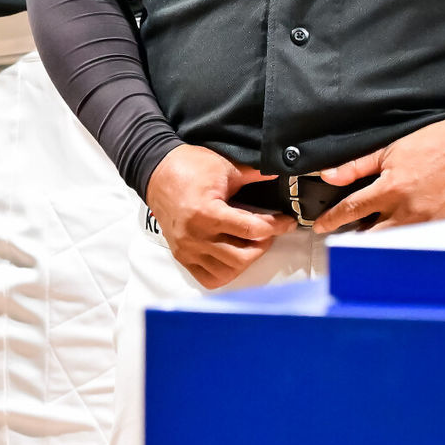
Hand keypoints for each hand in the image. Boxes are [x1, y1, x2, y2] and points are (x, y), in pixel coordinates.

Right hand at [145, 144, 293, 288]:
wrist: (156, 172)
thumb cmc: (190, 166)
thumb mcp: (225, 166)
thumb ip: (254, 174)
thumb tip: (279, 172)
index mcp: (207, 213)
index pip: (251, 229)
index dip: (276, 226)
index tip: (288, 221)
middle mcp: (195, 236)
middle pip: (242, 256)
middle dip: (263, 244)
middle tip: (269, 230)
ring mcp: (187, 249)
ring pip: (228, 270)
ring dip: (246, 258)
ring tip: (252, 241)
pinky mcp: (181, 256)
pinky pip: (208, 278)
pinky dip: (226, 271)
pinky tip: (234, 255)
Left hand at [313, 118, 444, 234]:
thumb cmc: (437, 144)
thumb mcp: (391, 149)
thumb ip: (358, 165)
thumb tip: (330, 175)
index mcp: (391, 189)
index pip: (350, 210)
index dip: (332, 220)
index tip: (322, 226)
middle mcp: (406, 211)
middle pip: (369, 237)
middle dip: (354, 238)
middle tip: (346, 236)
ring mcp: (426, 224)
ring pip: (392, 244)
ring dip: (379, 242)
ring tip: (373, 236)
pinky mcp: (443, 229)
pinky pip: (417, 243)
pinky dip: (406, 241)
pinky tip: (402, 235)